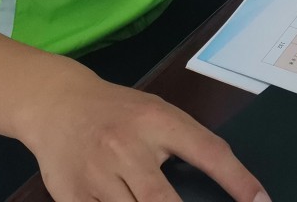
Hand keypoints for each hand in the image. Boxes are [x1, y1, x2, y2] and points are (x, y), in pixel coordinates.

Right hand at [24, 66, 266, 201]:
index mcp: (158, 121)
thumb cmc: (119, 111)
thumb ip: (188, 142)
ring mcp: (97, 174)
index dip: (239, 181)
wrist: (57, 102)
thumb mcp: (158, 112)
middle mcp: (127, 147)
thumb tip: (233, 185)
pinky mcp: (71, 195)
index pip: (208, 152)